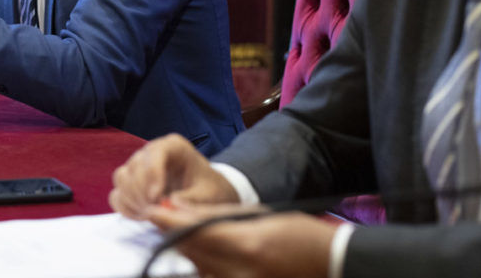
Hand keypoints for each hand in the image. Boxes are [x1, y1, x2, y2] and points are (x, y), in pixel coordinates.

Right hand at [109, 134, 239, 219]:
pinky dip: (124, 206)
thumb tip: (167, 205)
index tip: (157, 198)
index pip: (156, 152)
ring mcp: (139, 166)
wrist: (207, 194)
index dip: (153, 174)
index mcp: (174, 146)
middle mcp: (153, 151)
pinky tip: (140, 215)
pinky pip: (117, 192)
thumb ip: (190, 200)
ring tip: (149, 214)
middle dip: (142, 192)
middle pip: (134, 166)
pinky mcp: (132, 182)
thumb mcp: (208, 195)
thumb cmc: (210, 190)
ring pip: (122, 177)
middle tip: (154, 211)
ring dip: (132, 199)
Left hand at [148, 204, 335, 277]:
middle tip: (167, 219)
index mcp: (245, 245)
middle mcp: (239, 273)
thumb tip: (177, 209)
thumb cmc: (297, 234)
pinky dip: (206, 267)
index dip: (168, 221)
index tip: (152, 211)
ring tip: (199, 236)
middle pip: (191, 254)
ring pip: (198, 269)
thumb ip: (215, 215)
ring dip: (192, 252)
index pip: (193, 232)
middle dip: (177, 235)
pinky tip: (212, 254)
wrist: (328, 263)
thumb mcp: (257, 215)